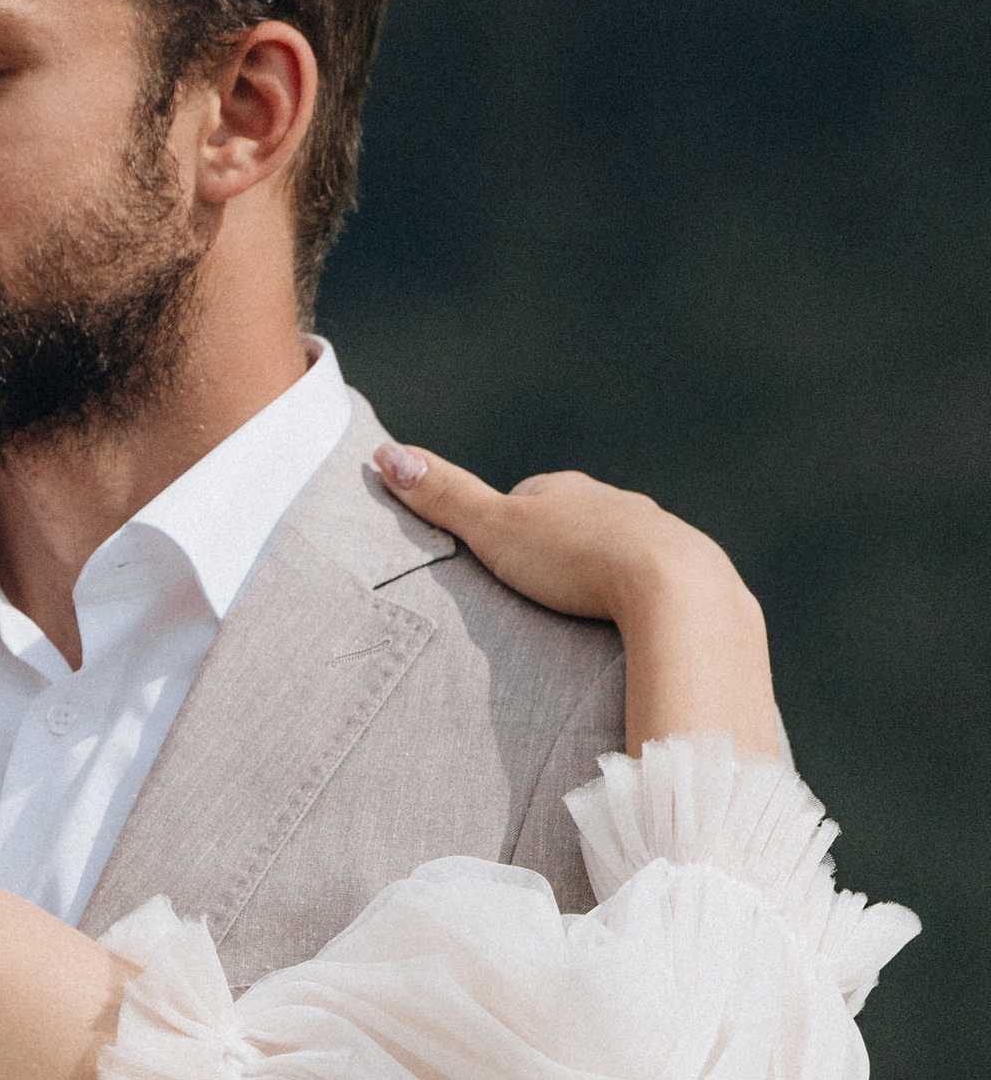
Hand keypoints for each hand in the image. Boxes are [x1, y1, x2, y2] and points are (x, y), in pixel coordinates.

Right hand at [375, 441, 781, 758]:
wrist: (675, 591)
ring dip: (602, 574)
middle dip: (559, 549)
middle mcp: (621, 506)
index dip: (507, 523)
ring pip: (622, 552)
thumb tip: (386, 453)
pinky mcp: (693, 581)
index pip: (531, 496)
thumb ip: (445, 498)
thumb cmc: (578, 558)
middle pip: (579, 522)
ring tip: (581, 612)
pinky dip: (641, 599)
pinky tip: (631, 626)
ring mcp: (662, 540)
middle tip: (533, 588)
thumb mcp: (496, 529)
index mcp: (572, 491)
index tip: (493, 553)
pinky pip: (660, 587)